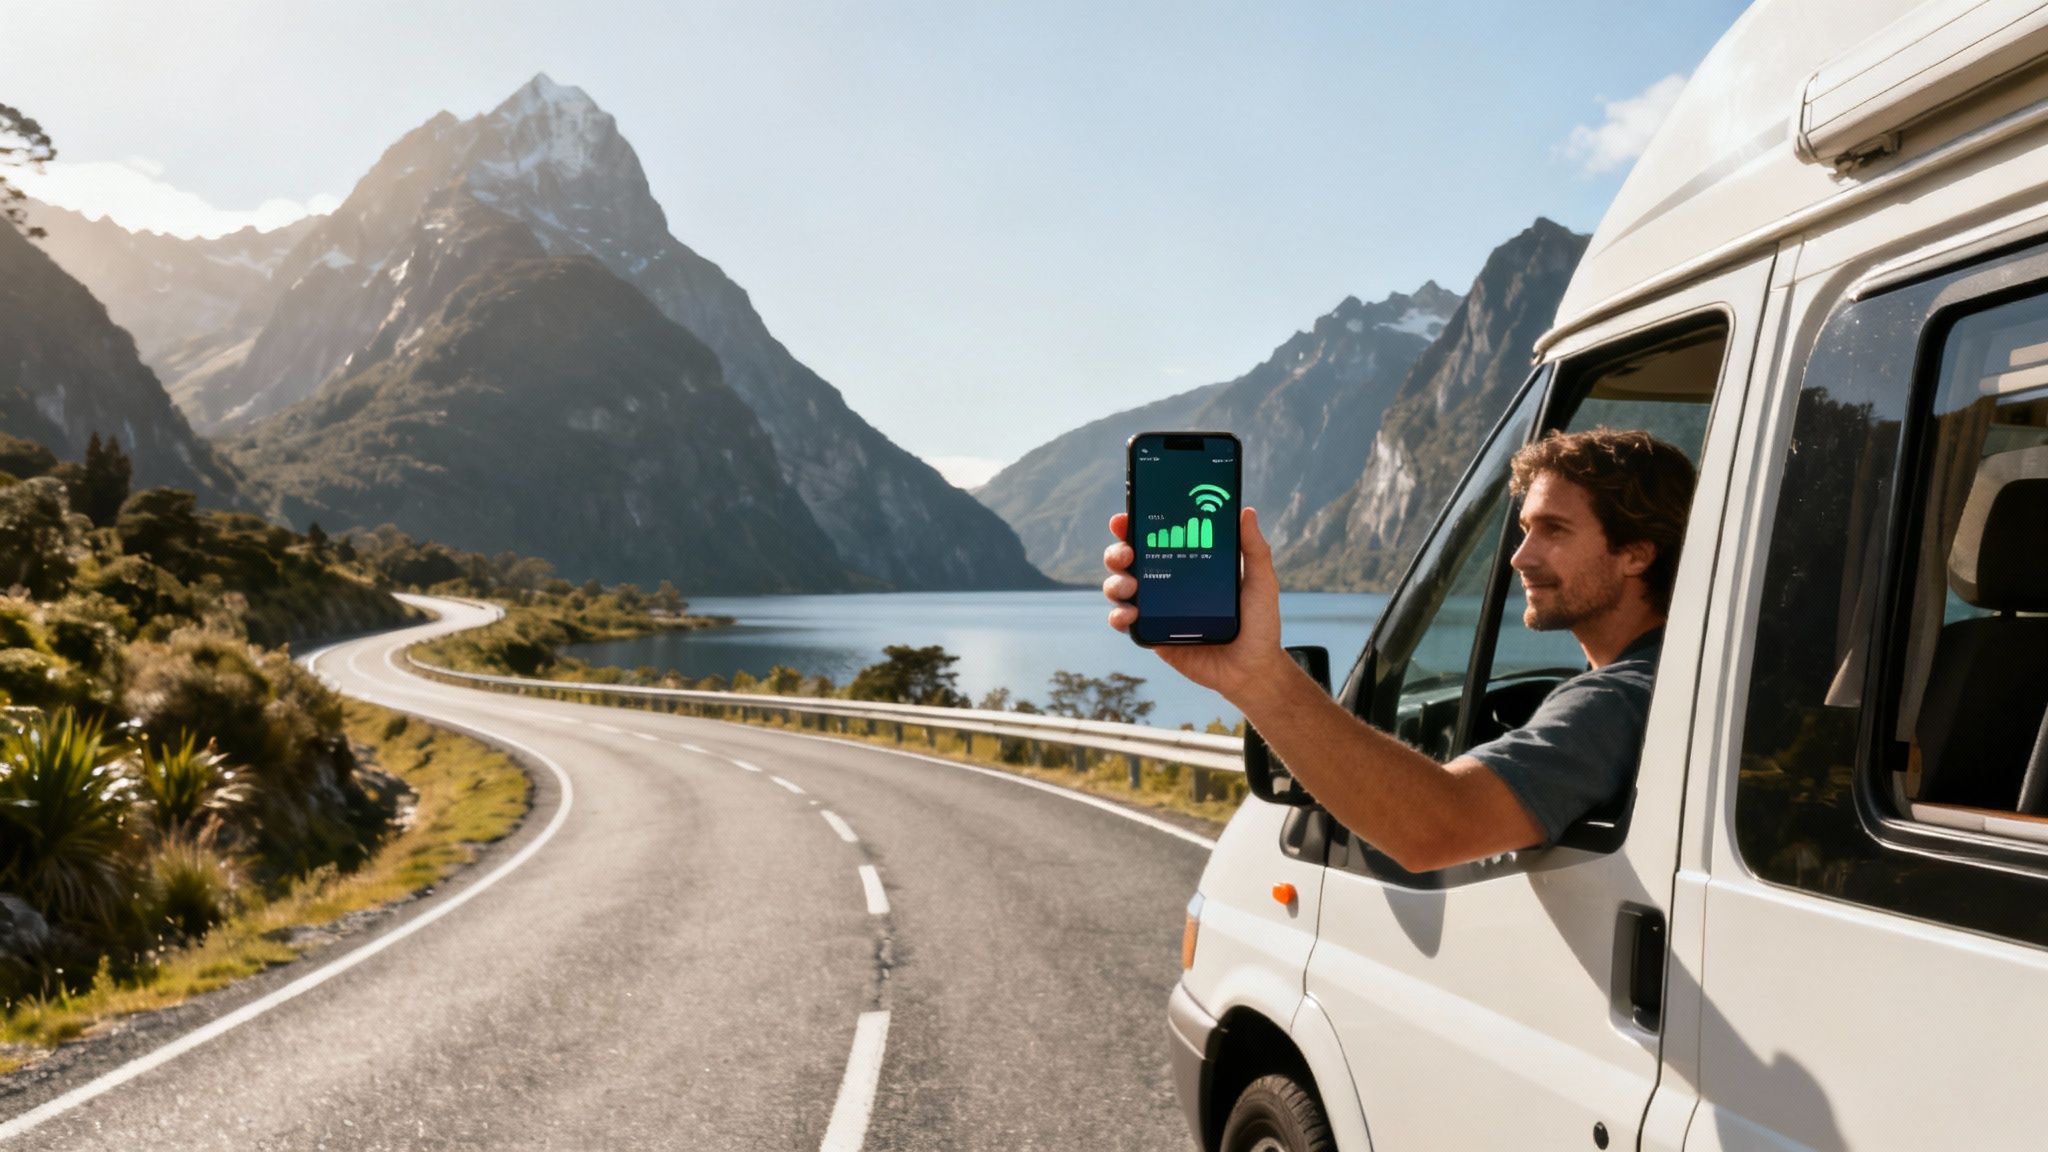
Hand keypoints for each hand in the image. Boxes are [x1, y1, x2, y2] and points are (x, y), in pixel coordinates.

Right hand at [1103, 506, 1288, 702]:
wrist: (1253, 669)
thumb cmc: (1259, 623)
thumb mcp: (1261, 582)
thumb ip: (1255, 549)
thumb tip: (1247, 512)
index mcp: (1187, 564)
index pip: (1155, 538)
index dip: (1133, 526)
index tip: (1124, 518)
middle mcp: (1167, 583)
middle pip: (1128, 560)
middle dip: (1117, 551)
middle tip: (1127, 552)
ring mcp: (1156, 609)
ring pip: (1119, 588)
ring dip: (1114, 582)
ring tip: (1131, 585)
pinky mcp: (1152, 635)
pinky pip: (1124, 622)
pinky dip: (1118, 615)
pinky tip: (1130, 613)